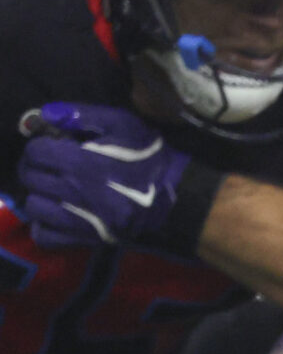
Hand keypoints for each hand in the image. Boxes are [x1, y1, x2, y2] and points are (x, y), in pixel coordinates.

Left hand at [15, 103, 203, 251]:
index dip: (41, 145)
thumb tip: (46, 114)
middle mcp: (75, 192)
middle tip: (50, 166)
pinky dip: (44, 226)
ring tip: (53, 190)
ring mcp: (80, 219)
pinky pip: (47, 236)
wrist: (181, 202)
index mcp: (82, 162)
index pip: (36, 151)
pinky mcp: (88, 239)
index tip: (53, 146)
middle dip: (36, 167)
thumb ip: (83, 115)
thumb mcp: (125, 126)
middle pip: (31, 177)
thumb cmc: (152, 160)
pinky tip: (55, 215)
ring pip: (34, 206)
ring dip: (39, 195)